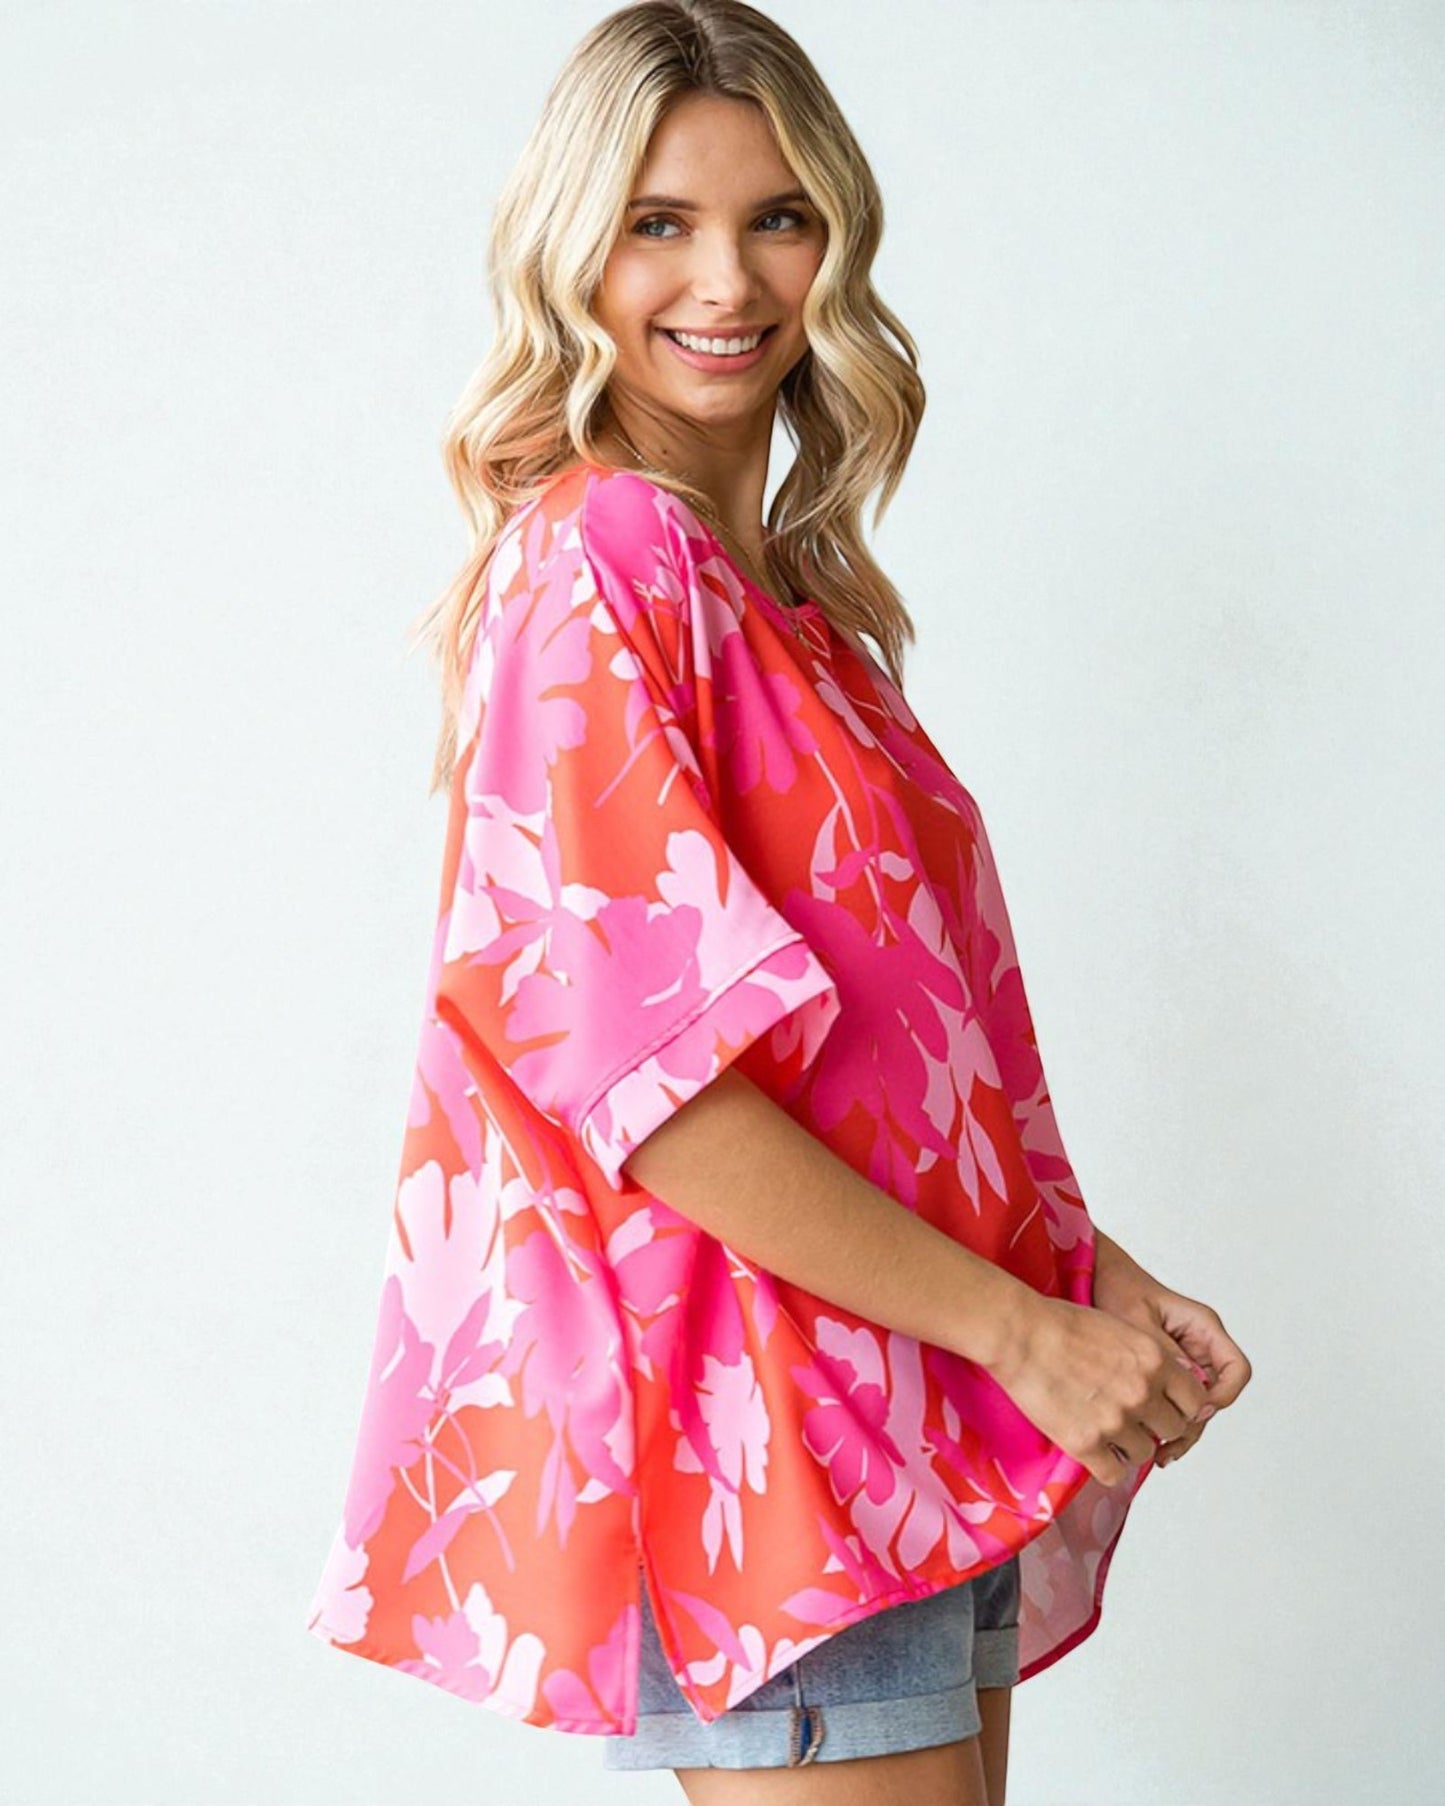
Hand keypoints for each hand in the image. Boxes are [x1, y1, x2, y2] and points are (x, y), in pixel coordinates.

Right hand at [981, 1288, 1212, 1487]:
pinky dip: (1106, 1465)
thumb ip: (1148, 1360)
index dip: (1179, 1404)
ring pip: (1144, 1452)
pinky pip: (1114, 1474)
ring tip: (1105, 1429)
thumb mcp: (1120, 1328)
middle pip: (1173, 1429)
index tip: (1162, 1404)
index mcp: (1154, 1360)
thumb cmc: (1059, 1324)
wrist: (1018, 1333)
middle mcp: (1142, 1392)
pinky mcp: (1086, 1443)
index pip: (1195, 1400)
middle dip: (1155, 1424)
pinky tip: (1092, 1449)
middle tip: (1132, 1417)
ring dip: (1129, 1445)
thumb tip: (1164, 1385)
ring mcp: (1115, 1421)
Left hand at [1091, 1230, 1252, 1468]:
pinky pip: (1175, 1404)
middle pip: (1216, 1396)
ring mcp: (1184, 1362)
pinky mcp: (1164, 1375)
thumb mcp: (1137, 1318)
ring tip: (1159, 1454)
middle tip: (1170, 1446)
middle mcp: (1199, 1347)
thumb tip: (1188, 1385)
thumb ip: (1163, 1350)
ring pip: (1196, 1406)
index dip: (1223, 1395)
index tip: (1195, 1411)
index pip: (1235, 1370)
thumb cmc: (1116, 1287)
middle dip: (1196, 1424)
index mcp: (1203, 1327)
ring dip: (1182, 1431)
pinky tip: (1149, 1443)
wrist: (1093, 1278)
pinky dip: (1165, 1423)